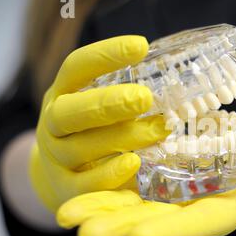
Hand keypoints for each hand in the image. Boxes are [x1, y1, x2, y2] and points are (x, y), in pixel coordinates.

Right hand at [29, 36, 168, 211]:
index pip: (76, 68)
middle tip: (145, 98)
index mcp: (63, 95)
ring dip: (122, 137)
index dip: (105, 55)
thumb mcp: (101, 111)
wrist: (63, 178)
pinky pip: (84, 184)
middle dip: (109, 103)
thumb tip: (181, 84)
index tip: (141, 45)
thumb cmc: (95, 135)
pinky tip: (134, 162)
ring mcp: (56, 159)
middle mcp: (53, 125)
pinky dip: (109, 174)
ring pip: (81, 147)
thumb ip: (126, 98)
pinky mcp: (65, 190)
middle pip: (71, 111)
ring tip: (159, 130)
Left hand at [57, 130, 235, 235]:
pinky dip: (110, 186)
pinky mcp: (170, 177)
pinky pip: (137, 182)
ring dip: (103, 209)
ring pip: (137, 204)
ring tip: (66, 215)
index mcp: (223, 214)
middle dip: (120, 227)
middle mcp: (193, 209)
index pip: (194, 226)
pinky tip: (82, 188)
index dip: (169, 232)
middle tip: (82, 234)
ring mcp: (178, 195)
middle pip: (154, 221)